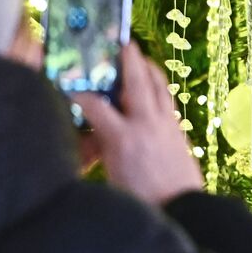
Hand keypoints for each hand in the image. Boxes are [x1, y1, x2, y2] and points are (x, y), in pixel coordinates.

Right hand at [72, 43, 204, 205]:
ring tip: (139, 56)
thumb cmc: (142, 200)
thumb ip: (100, 150)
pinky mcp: (179, 130)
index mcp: (123, 139)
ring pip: (158, 85)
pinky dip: (158, 87)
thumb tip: (90, 135)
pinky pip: (166, 100)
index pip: (95, 106)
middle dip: (127, 59)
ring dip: (147, 68)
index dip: (79, 94)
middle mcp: (146, 124)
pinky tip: (152, 86)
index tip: (68, 87)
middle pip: (136, 81)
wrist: (183, 210)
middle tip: (121, 42)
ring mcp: (166, 125)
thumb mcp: (111, 176)